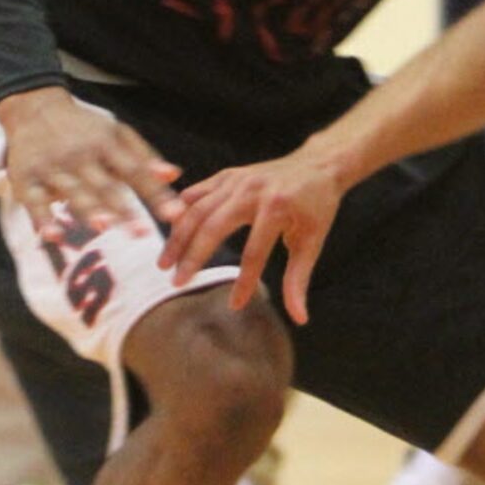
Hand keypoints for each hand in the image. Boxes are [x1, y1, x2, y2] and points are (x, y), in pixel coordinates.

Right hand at [0, 87, 182, 241]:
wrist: (33, 108)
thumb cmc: (84, 128)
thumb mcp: (117, 134)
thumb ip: (145, 157)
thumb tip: (175, 175)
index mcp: (105, 143)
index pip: (135, 170)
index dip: (155, 193)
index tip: (175, 214)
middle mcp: (78, 155)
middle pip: (104, 185)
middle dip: (123, 209)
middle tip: (142, 233)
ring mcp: (50, 166)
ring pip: (72, 191)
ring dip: (87, 209)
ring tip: (103, 226)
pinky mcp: (24, 178)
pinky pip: (33, 201)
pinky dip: (42, 218)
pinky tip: (53, 236)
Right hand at [158, 146, 344, 324]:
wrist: (319, 166)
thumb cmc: (317, 208)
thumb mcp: (312, 242)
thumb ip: (299, 279)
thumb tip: (300, 318)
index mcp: (277, 208)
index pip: (254, 252)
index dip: (244, 282)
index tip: (234, 306)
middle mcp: (252, 191)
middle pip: (213, 227)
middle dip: (192, 257)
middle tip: (176, 283)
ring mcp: (237, 180)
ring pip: (197, 209)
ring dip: (178, 236)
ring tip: (165, 263)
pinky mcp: (228, 175)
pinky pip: (197, 192)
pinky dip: (181, 210)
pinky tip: (169, 230)